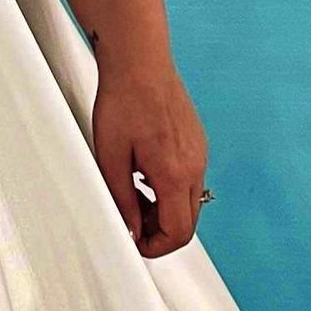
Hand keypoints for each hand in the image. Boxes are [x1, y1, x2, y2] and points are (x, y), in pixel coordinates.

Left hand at [89, 53, 209, 256]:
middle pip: (188, 222)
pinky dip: (169, 190)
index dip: (155, 247)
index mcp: (174, 174)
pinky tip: (144, 172)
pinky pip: (190, 181)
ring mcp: (200, 154)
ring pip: (190, 202)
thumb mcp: (110, 159)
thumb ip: (122, 200)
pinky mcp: (197, 143)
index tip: (133, 241)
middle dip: (159, 230)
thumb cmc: (123, 102)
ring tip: (132, 191)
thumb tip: (131, 230)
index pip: (178, 232)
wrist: (139, 63)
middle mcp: (195, 166)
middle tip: (130, 217)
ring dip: (163, 210)